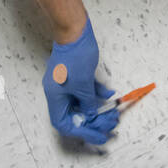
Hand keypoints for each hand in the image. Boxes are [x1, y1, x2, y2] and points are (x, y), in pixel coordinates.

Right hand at [43, 14, 118, 145]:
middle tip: (110, 124)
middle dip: (93, 121)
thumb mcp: (84, 83)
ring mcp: (66, 83)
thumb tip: (92, 114)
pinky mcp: (75, 75)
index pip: (65, 124)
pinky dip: (97, 94)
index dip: (82, 132)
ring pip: (82, 104)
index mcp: (55, 97)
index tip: (98, 137)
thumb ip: (88, 102)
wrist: (74, 30)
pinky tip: (110, 94)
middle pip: (75, 115)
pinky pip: (85, 91)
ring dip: (97, 109)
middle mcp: (58, 93)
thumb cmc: (75, 55)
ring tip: (113, 113)